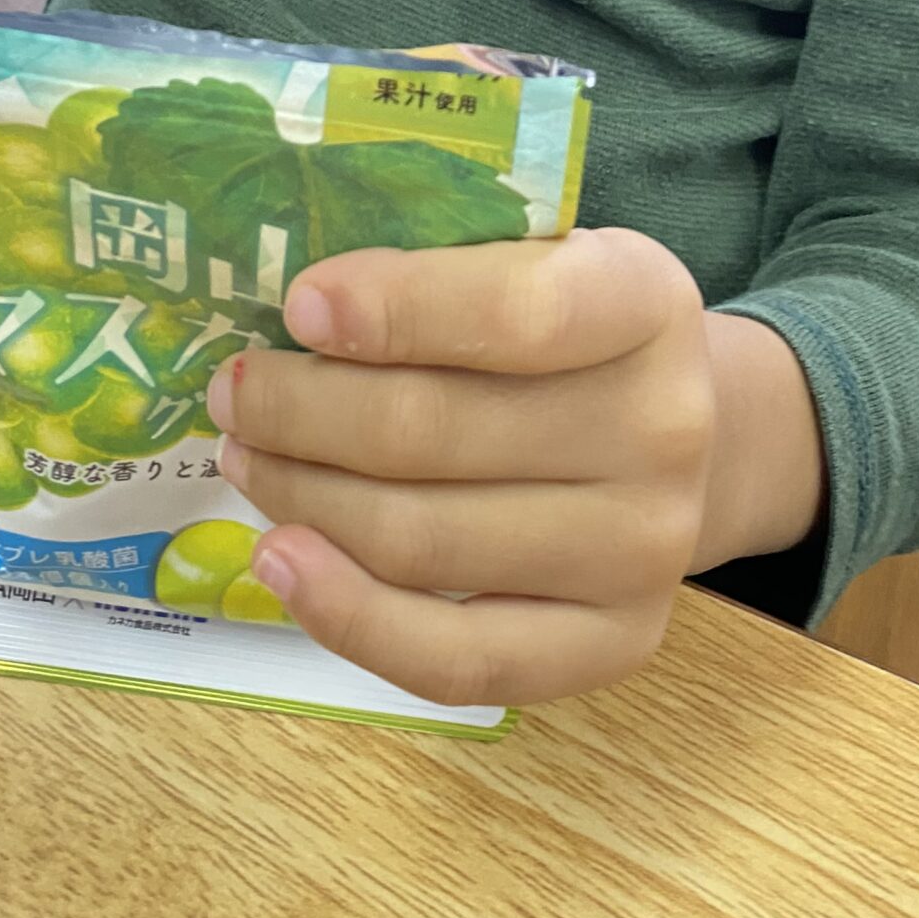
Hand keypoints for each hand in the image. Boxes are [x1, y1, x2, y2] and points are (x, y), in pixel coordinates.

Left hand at [206, 229, 717, 705]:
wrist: (682, 435)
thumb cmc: (571, 336)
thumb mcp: (541, 258)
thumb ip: (444, 266)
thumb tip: (292, 307)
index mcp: (646, 302)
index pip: (520, 309)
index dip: (397, 308)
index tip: (298, 305)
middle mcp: (664, 429)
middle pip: (437, 432)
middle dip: (303, 411)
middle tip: (236, 391)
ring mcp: (645, 550)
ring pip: (423, 541)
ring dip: (303, 495)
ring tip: (245, 456)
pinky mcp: (614, 644)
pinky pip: (457, 659)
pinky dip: (348, 616)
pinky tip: (280, 559)